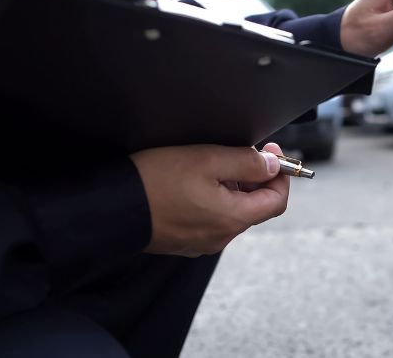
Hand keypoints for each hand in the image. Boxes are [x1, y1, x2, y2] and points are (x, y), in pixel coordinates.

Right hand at [129, 142, 290, 256]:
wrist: (112, 207)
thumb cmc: (156, 181)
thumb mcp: (207, 159)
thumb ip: (246, 162)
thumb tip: (272, 166)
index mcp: (233, 218)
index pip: (277, 201)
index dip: (280, 174)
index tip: (270, 151)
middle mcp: (221, 236)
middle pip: (255, 207)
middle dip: (255, 178)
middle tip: (240, 152)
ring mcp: (202, 242)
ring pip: (231, 212)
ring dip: (232, 188)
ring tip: (211, 165)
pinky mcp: (184, 241)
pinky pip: (210, 219)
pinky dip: (212, 200)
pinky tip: (193, 183)